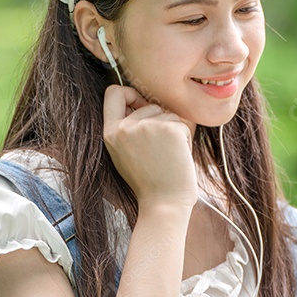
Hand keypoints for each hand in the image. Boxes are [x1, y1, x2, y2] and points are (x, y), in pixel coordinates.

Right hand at [102, 85, 196, 208]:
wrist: (164, 204)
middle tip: (160, 149)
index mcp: (110, 132)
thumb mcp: (125, 152)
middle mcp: (125, 127)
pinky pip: (182, 124)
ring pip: (168, 114)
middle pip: (149, 104)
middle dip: (160, 121)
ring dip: (174, 131)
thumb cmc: (150, 182)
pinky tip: (178, 158)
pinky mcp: (169, 129)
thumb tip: (143, 101)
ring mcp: (147, 127)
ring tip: (168, 156)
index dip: (129, 94)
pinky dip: (186, 139)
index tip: (141, 105)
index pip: (113, 92)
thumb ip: (128, 127)